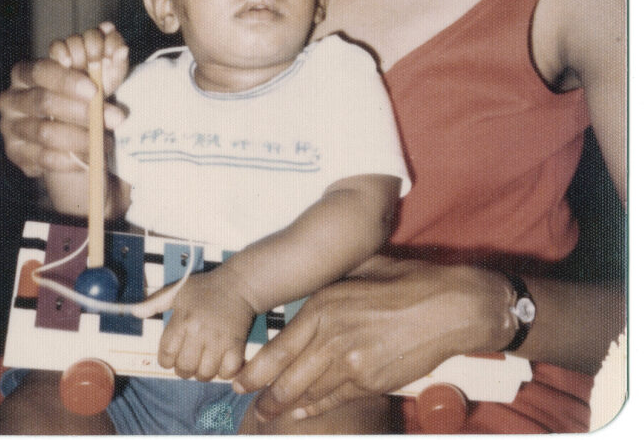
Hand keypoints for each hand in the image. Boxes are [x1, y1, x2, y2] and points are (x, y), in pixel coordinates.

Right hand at [0, 22, 128, 176]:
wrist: (67, 135)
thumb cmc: (78, 99)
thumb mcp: (89, 81)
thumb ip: (102, 66)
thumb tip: (122, 50)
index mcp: (24, 73)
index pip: (41, 70)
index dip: (67, 80)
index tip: (94, 90)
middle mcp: (11, 98)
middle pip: (42, 101)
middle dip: (81, 111)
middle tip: (115, 119)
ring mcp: (10, 127)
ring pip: (45, 133)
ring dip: (81, 138)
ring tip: (107, 141)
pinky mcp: (15, 153)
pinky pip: (43, 157)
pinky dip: (70, 159)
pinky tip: (90, 158)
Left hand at [158, 270, 255, 381]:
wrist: (238, 283)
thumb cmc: (206, 287)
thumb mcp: (178, 290)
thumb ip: (155, 302)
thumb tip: (135, 312)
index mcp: (182, 320)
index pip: (166, 355)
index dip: (166, 359)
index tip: (173, 355)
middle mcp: (198, 332)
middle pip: (184, 369)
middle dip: (184, 368)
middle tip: (190, 359)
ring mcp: (218, 340)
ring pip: (204, 374)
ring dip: (203, 372)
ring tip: (205, 361)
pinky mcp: (236, 345)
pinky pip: (226, 373)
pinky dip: (223, 372)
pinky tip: (222, 362)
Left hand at [232, 256, 513, 421]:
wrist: (446, 306)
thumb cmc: (404, 281)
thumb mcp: (359, 271)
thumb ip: (330, 284)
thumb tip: (310, 290)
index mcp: (324, 305)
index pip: (280, 346)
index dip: (256, 368)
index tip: (240, 378)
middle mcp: (331, 335)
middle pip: (286, 376)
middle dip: (262, 393)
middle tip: (244, 401)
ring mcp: (351, 362)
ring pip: (308, 392)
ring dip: (284, 406)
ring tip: (266, 414)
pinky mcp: (370, 380)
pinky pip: (334, 399)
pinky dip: (314, 409)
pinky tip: (301, 414)